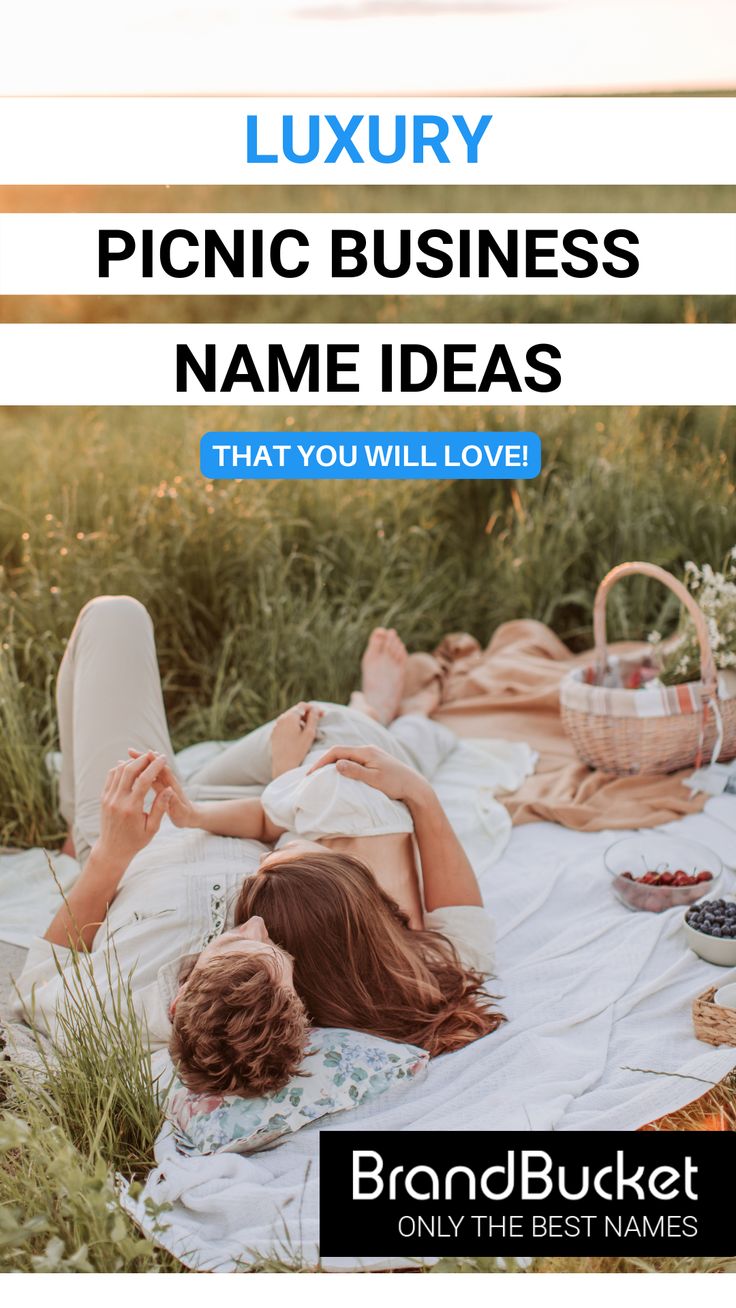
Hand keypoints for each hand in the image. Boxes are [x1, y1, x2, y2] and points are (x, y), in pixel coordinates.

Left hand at [94, 752, 169, 868]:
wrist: (112, 849)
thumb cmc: (135, 841)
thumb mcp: (152, 828)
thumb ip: (160, 807)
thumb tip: (170, 789)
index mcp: (131, 808)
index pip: (143, 780)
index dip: (154, 766)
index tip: (163, 758)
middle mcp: (117, 801)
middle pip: (129, 770)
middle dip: (143, 760)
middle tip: (154, 755)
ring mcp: (108, 798)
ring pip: (118, 771)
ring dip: (132, 762)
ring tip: (145, 760)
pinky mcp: (103, 798)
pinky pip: (111, 776)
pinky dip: (121, 768)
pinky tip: (131, 767)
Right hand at [128, 749, 196, 828]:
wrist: (189, 817)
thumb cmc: (184, 816)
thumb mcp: (180, 812)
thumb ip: (174, 802)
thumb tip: (170, 790)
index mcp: (173, 788)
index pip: (164, 771)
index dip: (156, 762)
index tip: (148, 753)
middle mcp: (168, 782)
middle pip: (156, 766)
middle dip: (144, 758)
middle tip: (130, 751)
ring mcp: (164, 782)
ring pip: (151, 769)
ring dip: (141, 762)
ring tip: (127, 756)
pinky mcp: (160, 785)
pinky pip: (148, 775)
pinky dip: (140, 771)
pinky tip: (130, 770)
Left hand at [271, 702, 323, 777]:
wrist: (283, 765)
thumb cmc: (298, 750)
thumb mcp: (309, 734)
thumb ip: (313, 718)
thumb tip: (315, 709)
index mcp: (290, 717)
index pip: (303, 706)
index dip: (314, 708)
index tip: (322, 714)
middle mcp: (281, 719)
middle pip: (296, 710)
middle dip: (307, 713)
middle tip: (318, 719)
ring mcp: (276, 726)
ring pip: (290, 717)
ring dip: (300, 719)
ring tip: (309, 727)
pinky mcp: (274, 733)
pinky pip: (285, 724)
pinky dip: (293, 725)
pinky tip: (299, 733)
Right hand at [307, 744, 429, 805]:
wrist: (415, 786)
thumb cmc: (395, 784)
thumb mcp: (374, 780)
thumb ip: (355, 771)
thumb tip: (336, 764)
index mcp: (365, 751)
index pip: (337, 751)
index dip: (321, 761)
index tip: (310, 774)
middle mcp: (368, 749)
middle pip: (340, 752)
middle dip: (324, 762)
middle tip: (311, 775)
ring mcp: (372, 754)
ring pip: (346, 756)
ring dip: (332, 764)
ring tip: (321, 775)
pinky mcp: (375, 761)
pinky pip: (353, 761)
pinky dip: (342, 766)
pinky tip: (338, 775)